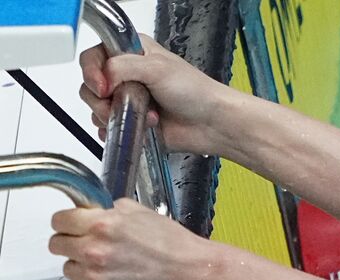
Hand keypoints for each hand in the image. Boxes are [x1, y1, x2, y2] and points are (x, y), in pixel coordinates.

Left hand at [49, 199, 221, 279]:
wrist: (193, 277)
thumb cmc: (175, 246)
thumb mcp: (142, 214)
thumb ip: (111, 212)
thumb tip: (94, 213)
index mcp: (101, 225)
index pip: (59, 221)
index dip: (66, 222)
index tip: (71, 226)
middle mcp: (94, 251)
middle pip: (57, 245)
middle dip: (70, 243)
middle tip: (88, 247)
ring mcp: (97, 278)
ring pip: (68, 270)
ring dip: (81, 267)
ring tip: (106, 267)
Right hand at [78, 35, 236, 154]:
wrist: (213, 124)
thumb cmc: (196, 92)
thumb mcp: (156, 68)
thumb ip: (121, 67)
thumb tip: (101, 79)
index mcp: (131, 53)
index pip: (93, 57)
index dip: (91, 71)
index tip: (102, 86)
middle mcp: (126, 75)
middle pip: (91, 85)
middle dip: (102, 99)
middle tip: (121, 104)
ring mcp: (128, 100)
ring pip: (97, 108)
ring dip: (115, 116)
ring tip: (144, 117)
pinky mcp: (132, 122)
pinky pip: (109, 128)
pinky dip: (118, 131)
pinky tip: (139, 129)